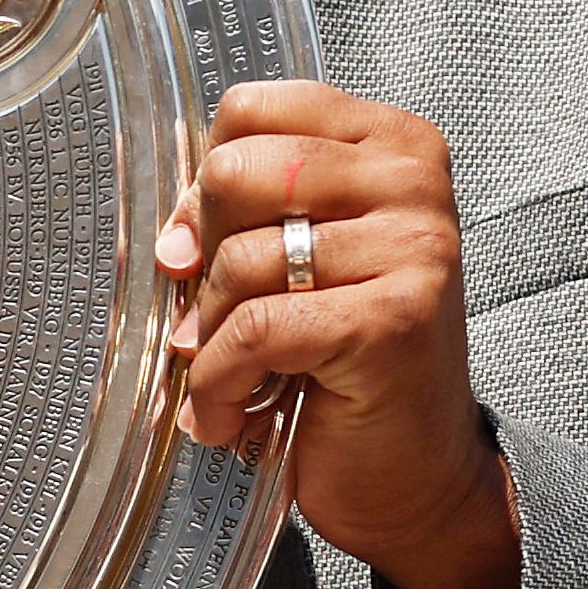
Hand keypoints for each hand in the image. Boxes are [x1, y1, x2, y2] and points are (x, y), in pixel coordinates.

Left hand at [163, 81, 521, 588]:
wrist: (417, 478)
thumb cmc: (346, 366)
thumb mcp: (293, 265)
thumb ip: (236, 222)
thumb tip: (170, 247)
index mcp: (390, 143)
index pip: (250, 109)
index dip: (202, 186)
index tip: (200, 249)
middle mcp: (412, 180)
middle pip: (235, 171)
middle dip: (204, 258)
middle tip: (215, 319)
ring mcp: (413, 247)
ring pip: (239, 259)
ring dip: (207, 339)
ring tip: (230, 378)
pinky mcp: (394, 320)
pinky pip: (254, 331)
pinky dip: (219, 384)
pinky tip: (229, 415)